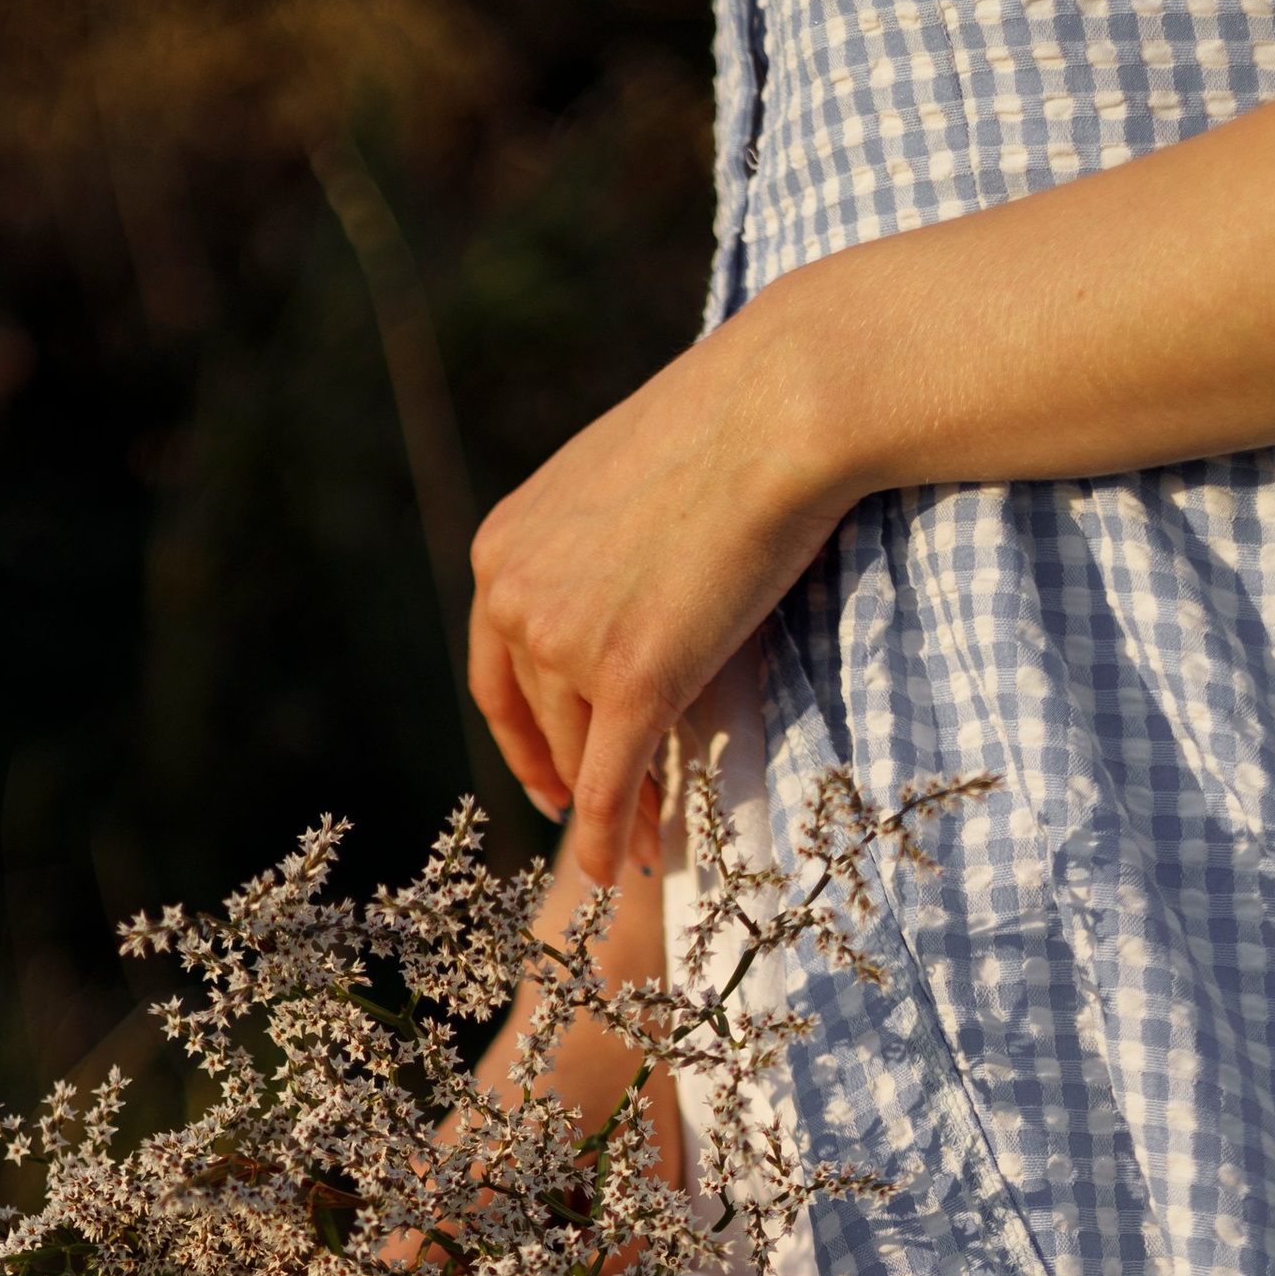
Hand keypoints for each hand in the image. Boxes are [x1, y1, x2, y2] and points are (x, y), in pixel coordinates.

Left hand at [467, 288, 855, 880]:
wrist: (777, 407)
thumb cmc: (726, 426)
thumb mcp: (623, 485)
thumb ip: (596, 550)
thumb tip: (621, 597)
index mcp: (502, 546)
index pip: (496, 671)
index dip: (523, 737)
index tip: (547, 776)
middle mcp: (514, 595)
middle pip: (541, 721)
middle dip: (578, 777)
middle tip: (617, 819)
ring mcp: (566, 641)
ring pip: (583, 754)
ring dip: (616, 809)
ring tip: (653, 840)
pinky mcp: (629, 678)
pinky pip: (611, 784)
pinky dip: (615, 837)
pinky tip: (629, 867)